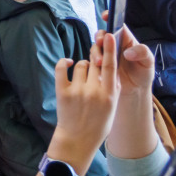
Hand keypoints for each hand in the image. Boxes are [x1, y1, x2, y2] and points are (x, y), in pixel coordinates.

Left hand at [49, 33, 119, 173]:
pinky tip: (68, 63)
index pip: (111, 66)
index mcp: (109, 95)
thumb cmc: (98, 124)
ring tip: (83, 78)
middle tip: (94, 68)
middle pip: (95, 64)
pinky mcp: (62, 92)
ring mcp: (77, 91)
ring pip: (81, 64)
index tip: (110, 35)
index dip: (110, 49)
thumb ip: (113, 87)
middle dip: (95, 63)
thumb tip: (111, 66)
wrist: (77, 140)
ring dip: (82, 66)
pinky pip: (61, 68)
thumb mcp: (113, 107)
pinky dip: (64, 62)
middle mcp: (94, 91)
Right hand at [94, 25, 154, 95]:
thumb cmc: (144, 73)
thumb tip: (128, 52)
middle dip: (99, 37)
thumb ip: (142, 53)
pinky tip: (96, 69)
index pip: (117, 25)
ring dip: (95, 52)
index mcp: (126, 39)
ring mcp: (106, 55)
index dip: (110, 18)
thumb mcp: (149, 62)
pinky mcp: (100, 65)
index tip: (105, 16)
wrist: (136, 90)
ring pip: (96, 47)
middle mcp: (114, 45)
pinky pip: (92, 60)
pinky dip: (92, 62)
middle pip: (103, 35)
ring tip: (99, 62)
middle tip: (100, 42)